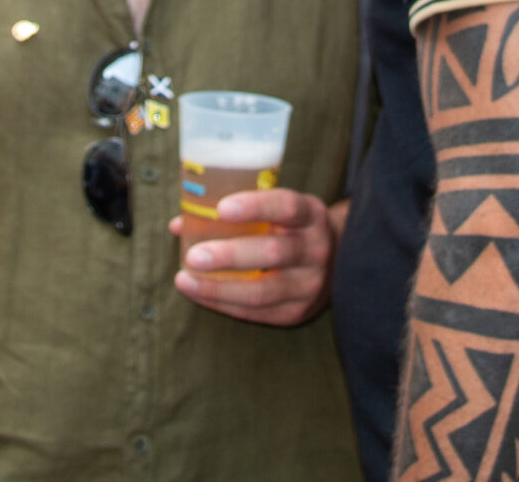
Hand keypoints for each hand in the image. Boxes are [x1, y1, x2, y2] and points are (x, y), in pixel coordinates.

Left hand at [170, 188, 336, 326]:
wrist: (339, 262)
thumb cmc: (292, 228)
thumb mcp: (278, 209)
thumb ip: (234, 210)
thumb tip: (179, 223)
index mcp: (311, 215)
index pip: (286, 207)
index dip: (255, 206)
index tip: (222, 208)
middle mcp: (316, 249)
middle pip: (274, 253)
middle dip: (229, 255)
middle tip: (194, 256)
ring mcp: (310, 285)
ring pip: (263, 291)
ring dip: (219, 287)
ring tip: (184, 280)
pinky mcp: (297, 313)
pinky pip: (256, 312)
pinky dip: (223, 303)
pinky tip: (199, 294)